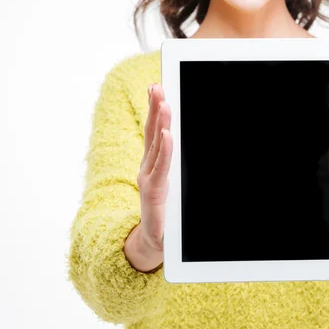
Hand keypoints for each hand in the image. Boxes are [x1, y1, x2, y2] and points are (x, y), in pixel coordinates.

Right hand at [125, 83, 171, 272]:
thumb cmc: (165, 211)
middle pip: (152, 132)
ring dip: (160, 122)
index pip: (154, 132)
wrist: (155, 241)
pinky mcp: (154, 190)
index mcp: (153, 163)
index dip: (154, 110)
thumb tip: (180, 140)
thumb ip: (173, 164)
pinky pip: (161, 167)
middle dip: (155, 107)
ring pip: (156, 145)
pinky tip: (168, 134)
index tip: (156, 88)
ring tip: (164, 102)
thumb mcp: (170, 183)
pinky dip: (165, 150)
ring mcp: (149, 177)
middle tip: (157, 86)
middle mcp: (148, 167)